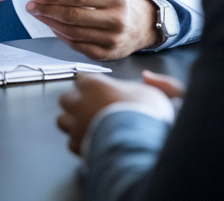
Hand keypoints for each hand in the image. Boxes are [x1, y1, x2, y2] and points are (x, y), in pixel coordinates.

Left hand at [25, 0, 159, 59]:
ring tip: (38, 15)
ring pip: (72, 33)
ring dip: (50, 24)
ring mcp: (111, 39)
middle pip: (73, 16)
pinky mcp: (105, 54)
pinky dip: (61, 36)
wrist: (138, 28)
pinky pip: (76, 45)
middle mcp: (115, 20)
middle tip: (31, 6)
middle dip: (48, 10)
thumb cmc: (115, 6)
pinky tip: (52, 27)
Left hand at [57, 73, 175, 154]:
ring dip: (72, 122)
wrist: (139, 144)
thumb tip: (147, 76)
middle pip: (66, 98)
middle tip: (90, 107)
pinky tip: (90, 142)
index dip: (90, 84)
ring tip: (85, 125)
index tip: (96, 88)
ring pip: (62, 120)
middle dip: (75, 102)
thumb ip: (158, 82)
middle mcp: (80, 103)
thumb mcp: (161, 92)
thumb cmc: (147, 116)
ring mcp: (76, 125)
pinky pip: (71, 142)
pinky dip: (78, 142)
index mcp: (95, 85)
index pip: (82, 78)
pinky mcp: (78, 146)